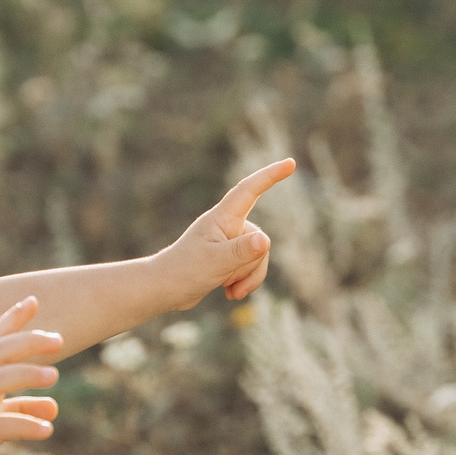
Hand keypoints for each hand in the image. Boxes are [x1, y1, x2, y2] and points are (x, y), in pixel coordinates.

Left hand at [159, 157, 295, 306]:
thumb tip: (264, 240)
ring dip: (248, 277)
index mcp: (222, 218)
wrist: (165, 289)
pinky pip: (251, 267)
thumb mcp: (216, 262)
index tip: (290, 163)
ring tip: (228, 290)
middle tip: (228, 279)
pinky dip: (244, 281)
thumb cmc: (185, 271)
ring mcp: (229, 241)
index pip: (249, 190)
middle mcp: (227, 225)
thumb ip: (241, 251)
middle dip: (253, 264)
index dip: (270, 176)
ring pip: (258, 256)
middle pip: (260, 238)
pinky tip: (229, 292)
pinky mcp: (228, 257)